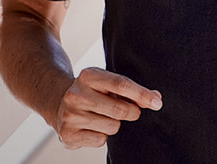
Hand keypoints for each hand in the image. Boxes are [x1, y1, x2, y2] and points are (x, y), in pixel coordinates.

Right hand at [47, 67, 162, 149]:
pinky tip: (92, 128)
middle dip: (132, 113)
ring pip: (112, 127)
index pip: (121, 84)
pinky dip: (102, 136)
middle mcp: (76, 94)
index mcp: (88, 76)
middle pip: (119, 109)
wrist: (59, 104)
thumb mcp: (108, 85)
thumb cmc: (93, 93)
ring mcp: (70, 114)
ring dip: (114, 125)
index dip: (142, 94)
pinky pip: (101, 140)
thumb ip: (132, 91)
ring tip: (102, 118)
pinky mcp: (68, 133)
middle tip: (130, 112)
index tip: (157, 103)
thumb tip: (155, 98)